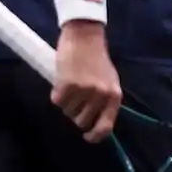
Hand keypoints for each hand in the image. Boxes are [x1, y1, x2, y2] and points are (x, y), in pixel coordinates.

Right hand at [52, 22, 121, 141]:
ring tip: (72, 83)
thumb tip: (97, 124)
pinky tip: (63, 80)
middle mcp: (101, 95)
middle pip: (81, 121)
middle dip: (76, 113)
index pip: (105, 126)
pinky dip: (57, 93)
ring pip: (67, 112)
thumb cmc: (96, 58)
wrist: (85, 35)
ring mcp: (84, 91)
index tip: (87, 137)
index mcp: (114, 95)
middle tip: (76, 98)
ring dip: (67, 102)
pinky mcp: (68, 85)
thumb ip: (105, 100)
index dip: (95, 136)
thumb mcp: (108, 80)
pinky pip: (57, 101)